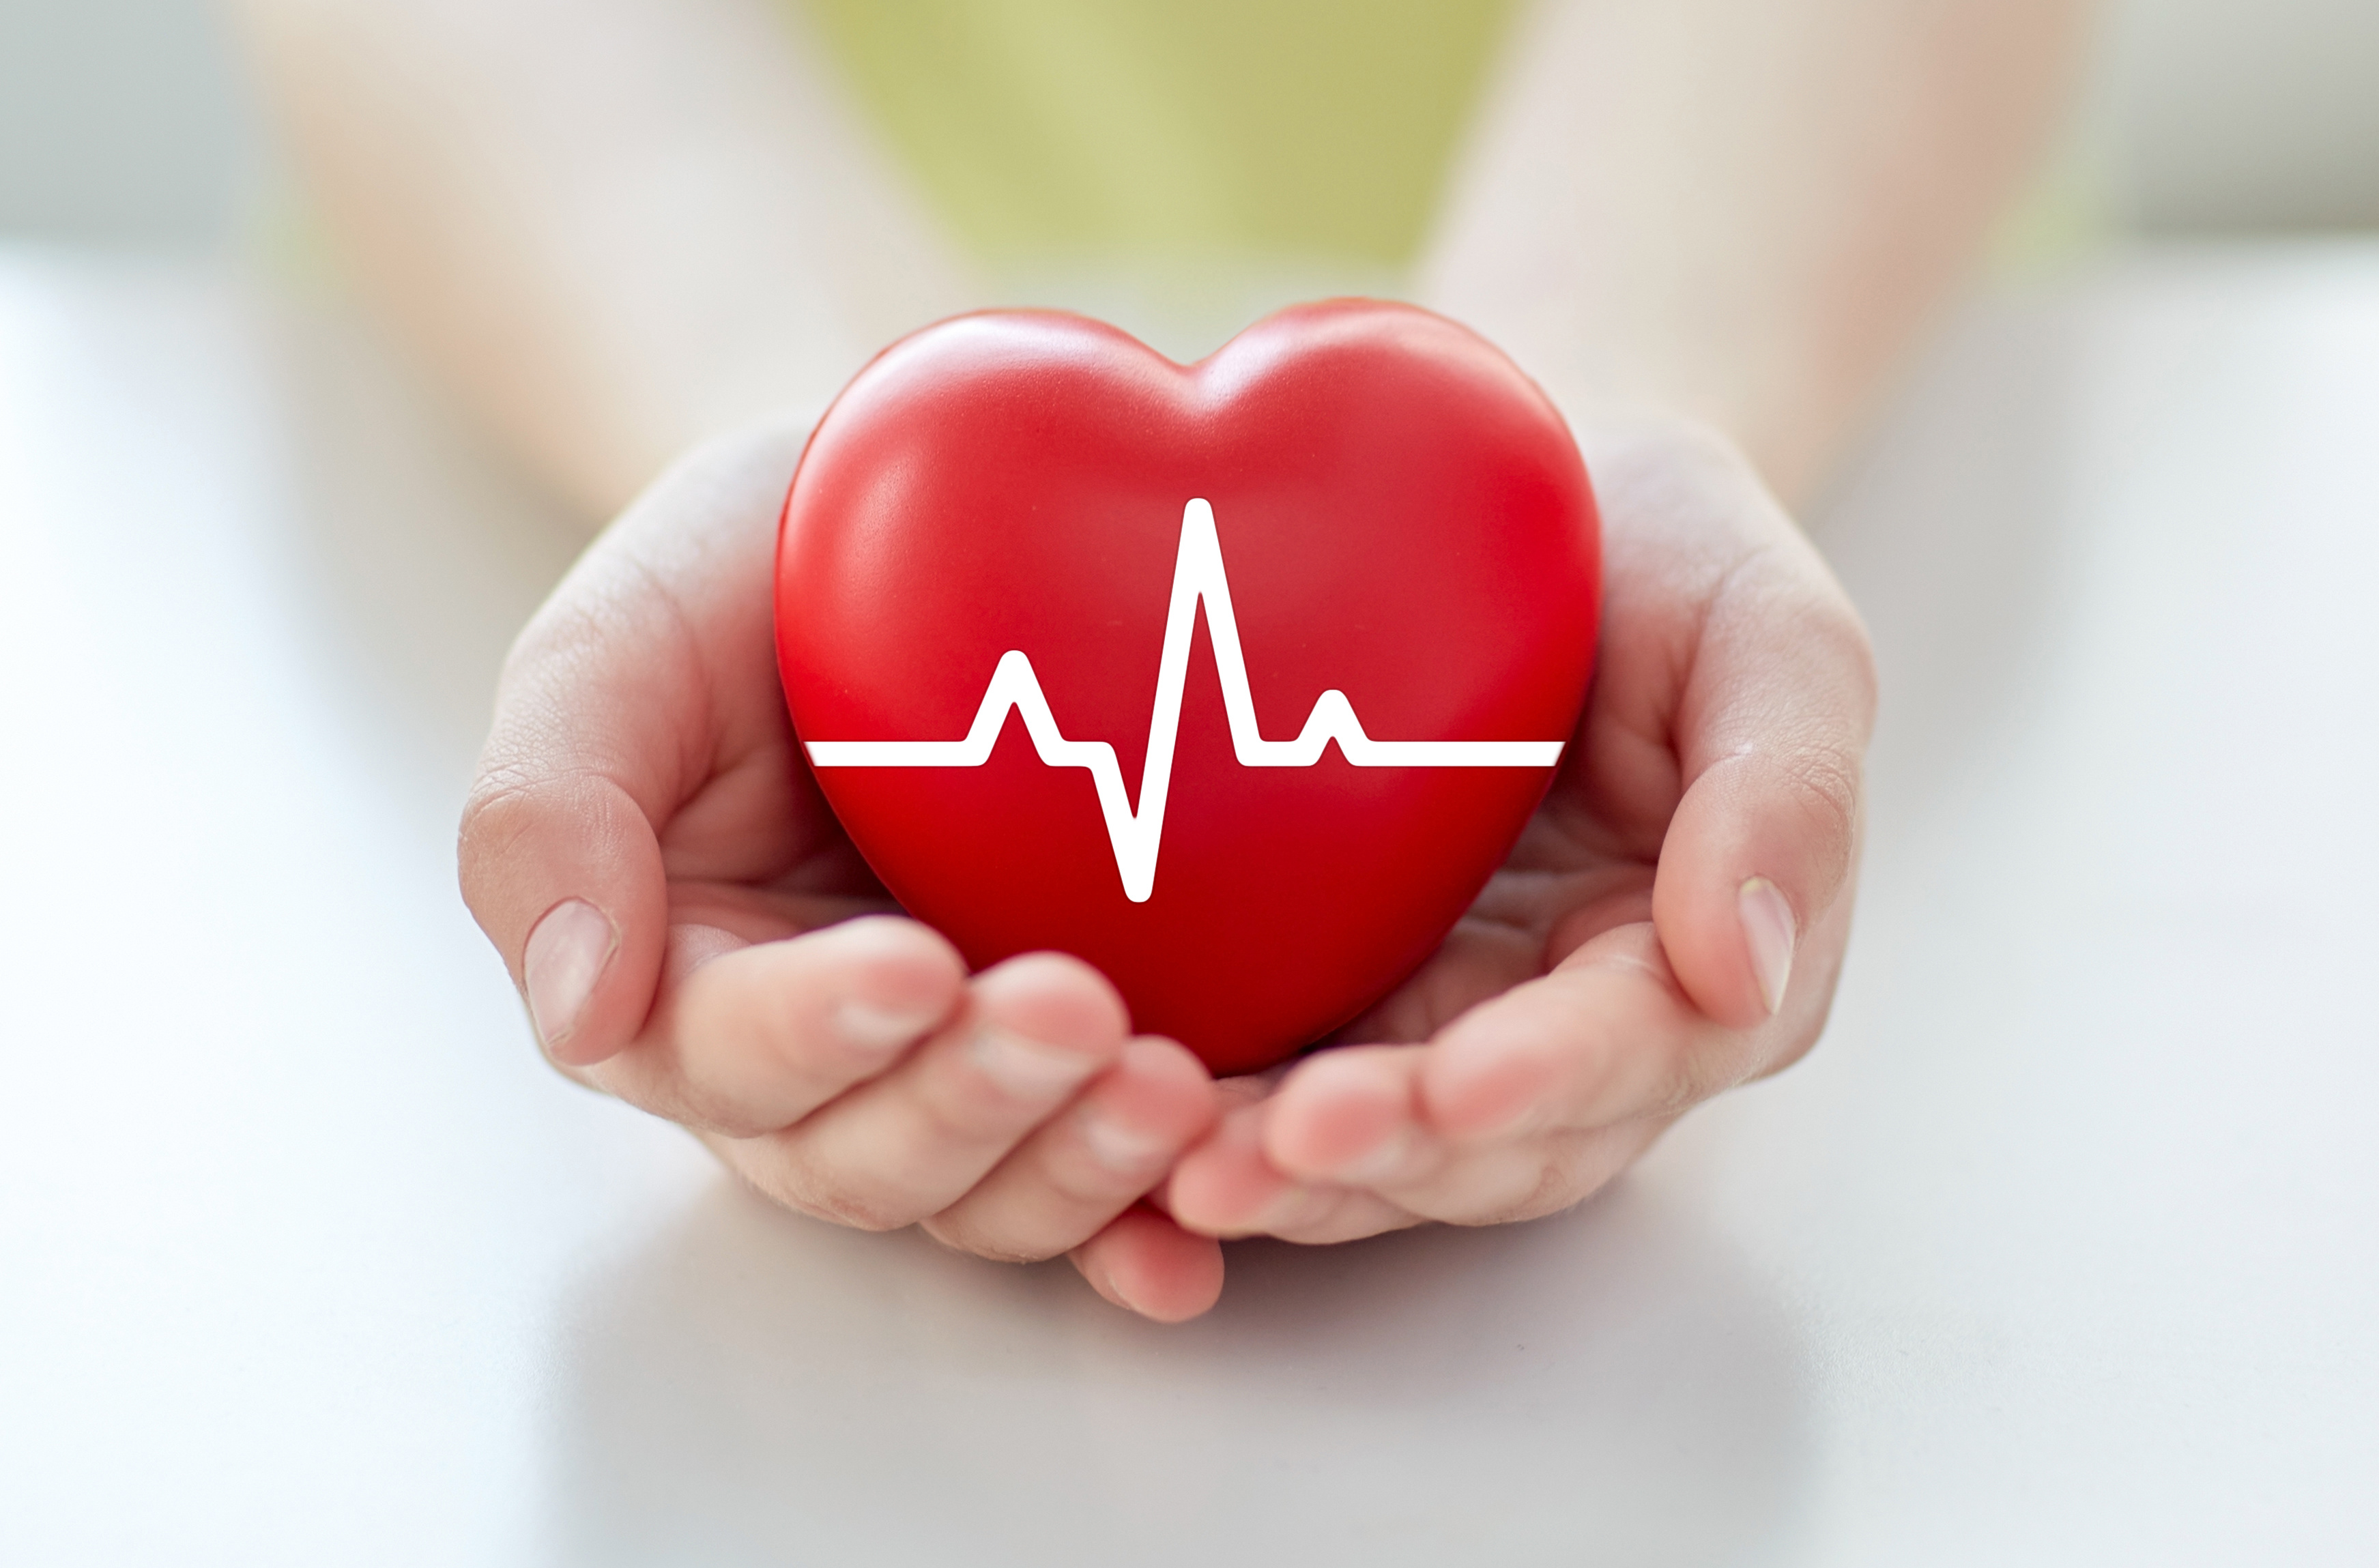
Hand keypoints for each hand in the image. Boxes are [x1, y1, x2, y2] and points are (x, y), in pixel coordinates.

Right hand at [458, 419, 1226, 1321]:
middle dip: (971, 1099)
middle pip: (869, 1155)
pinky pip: (1110, 1185)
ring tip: (1173, 1089)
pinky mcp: (1079, 1065)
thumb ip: (550, 810)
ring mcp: (955, 1071)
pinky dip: (1152, 1224)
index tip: (911, 964)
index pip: (726, 1053)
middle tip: (1075, 1012)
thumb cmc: (750, 578)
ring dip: (1078, 1166)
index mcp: (683, 980)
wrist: (926, 521)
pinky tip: (1199, 1241)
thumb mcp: (621, 646)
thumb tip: (581, 1010)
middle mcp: (817, 1064)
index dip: (812, 1030)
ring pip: (992, 1189)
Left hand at [1149, 416, 1875, 1251]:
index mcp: (1694, 963)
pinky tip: (1123, 1124)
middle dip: (1389, 1159)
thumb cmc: (1663, 554)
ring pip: (1378, 1151)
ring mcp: (1438, 1020)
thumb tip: (1746, 971)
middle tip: (1269, 1152)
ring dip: (1286, 1178)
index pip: (1632, 1053)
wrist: (1514, 498)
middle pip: (1491, 1146)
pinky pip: (1270, 1085)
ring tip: (1183, 1173)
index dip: (1549, 1080)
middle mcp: (1566, 1027)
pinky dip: (1208, 1122)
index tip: (1458, 1083)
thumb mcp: (1767, 632)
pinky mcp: (1327, 993)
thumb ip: (1787, 791)